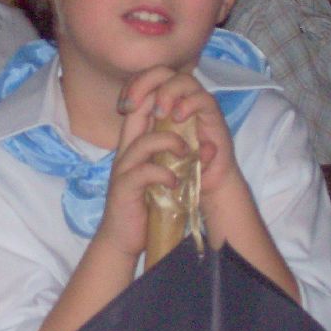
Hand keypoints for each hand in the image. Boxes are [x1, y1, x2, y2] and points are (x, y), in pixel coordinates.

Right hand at [99, 66, 237, 257]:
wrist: (123, 238)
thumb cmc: (145, 204)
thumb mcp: (160, 174)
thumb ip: (173, 157)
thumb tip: (207, 145)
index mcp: (133, 144)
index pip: (140, 105)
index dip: (157, 91)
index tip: (180, 99)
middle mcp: (125, 151)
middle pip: (137, 111)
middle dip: (161, 103)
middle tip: (184, 114)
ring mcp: (123, 169)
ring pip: (144, 142)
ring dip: (170, 143)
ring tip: (187, 154)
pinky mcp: (125, 189)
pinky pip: (145, 173)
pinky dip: (164, 175)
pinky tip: (176, 183)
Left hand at [118, 66, 237, 193]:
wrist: (203, 186)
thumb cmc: (174, 167)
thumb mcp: (150, 147)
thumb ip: (139, 127)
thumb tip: (124, 108)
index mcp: (162, 102)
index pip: (146, 78)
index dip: (132, 85)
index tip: (122, 107)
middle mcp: (180, 99)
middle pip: (162, 71)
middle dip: (144, 83)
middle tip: (133, 105)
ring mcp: (197, 106)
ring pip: (184, 79)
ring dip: (167, 92)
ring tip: (159, 113)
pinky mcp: (214, 117)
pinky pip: (203, 98)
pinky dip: (189, 104)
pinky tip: (178, 118)